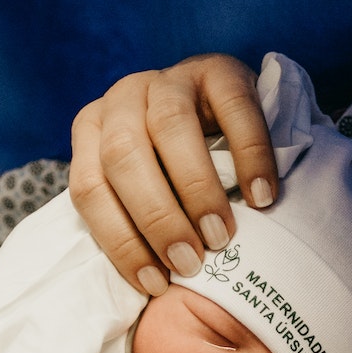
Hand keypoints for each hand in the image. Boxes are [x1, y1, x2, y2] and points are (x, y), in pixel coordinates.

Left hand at [69, 53, 276, 295]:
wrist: (223, 113)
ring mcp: (168, 78)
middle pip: (124, 157)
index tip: (156, 282)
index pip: (89, 188)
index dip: (120, 240)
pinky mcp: (217, 68)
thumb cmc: (178, 171)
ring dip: (197, 190)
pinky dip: (249, 157)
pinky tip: (262, 197)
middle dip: (157, 218)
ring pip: (170, 127)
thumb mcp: (146, 190)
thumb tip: (150, 284)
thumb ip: (135, 220)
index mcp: (91, 132)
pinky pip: (233, 109)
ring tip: (221, 236)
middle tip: (191, 262)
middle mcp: (121, 98)